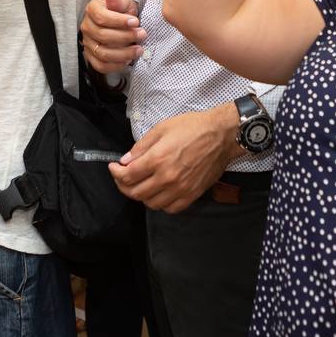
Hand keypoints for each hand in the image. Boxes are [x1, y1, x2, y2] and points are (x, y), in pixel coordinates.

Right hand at [81, 0, 143, 73]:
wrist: (122, 22)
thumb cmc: (123, 11)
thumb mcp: (124, 2)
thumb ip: (118, 1)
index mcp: (92, 10)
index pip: (102, 17)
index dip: (119, 21)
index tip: (135, 22)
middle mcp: (86, 26)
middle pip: (103, 36)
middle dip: (125, 37)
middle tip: (142, 35)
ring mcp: (87, 43)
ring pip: (102, 53)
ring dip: (123, 53)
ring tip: (139, 50)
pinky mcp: (91, 56)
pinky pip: (100, 66)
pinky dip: (115, 65)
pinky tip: (128, 60)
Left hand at [109, 104, 239, 211]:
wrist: (221, 135)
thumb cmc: (193, 127)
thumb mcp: (162, 128)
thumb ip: (141, 147)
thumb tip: (125, 160)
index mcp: (158, 159)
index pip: (128, 175)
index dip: (116, 173)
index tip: (114, 167)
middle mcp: (167, 178)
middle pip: (136, 193)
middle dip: (124, 185)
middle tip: (123, 177)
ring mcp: (180, 189)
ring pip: (151, 203)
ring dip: (141, 195)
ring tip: (141, 184)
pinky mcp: (192, 195)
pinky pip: (170, 208)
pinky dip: (160, 203)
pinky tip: (159, 192)